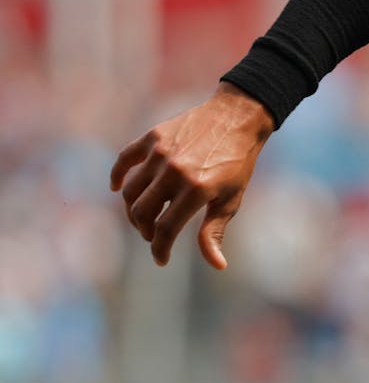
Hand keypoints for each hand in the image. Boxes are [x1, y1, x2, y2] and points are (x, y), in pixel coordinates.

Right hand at [110, 83, 274, 269]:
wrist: (238, 117)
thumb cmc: (237, 162)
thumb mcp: (231, 198)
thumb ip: (215, 231)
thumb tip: (217, 265)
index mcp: (197, 190)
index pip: (165, 229)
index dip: (160, 249)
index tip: (161, 259)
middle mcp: (175, 172)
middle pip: (141, 213)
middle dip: (145, 232)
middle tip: (154, 236)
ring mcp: (161, 153)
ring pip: (130, 191)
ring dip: (133, 210)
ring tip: (145, 217)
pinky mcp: (153, 137)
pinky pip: (124, 160)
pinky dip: (117, 176)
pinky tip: (117, 189)